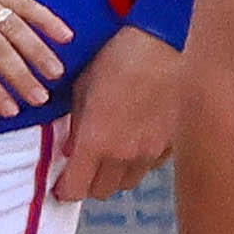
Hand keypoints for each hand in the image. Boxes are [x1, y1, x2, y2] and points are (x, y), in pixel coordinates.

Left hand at [47, 24, 184, 202]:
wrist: (167, 41)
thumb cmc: (120, 56)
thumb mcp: (84, 86)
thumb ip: (76, 125)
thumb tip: (72, 149)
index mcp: (98, 141)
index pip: (76, 189)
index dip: (65, 190)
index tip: (60, 185)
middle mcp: (126, 154)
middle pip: (102, 192)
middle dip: (88, 183)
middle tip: (82, 167)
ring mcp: (152, 151)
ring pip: (127, 182)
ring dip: (114, 175)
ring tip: (110, 154)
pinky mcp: (173, 143)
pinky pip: (151, 166)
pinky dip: (139, 162)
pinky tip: (136, 141)